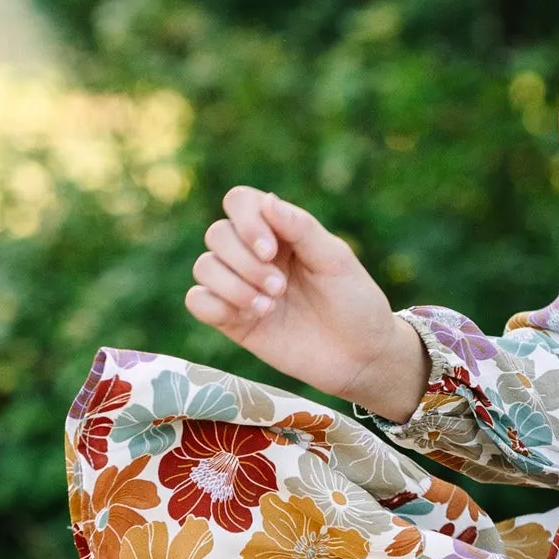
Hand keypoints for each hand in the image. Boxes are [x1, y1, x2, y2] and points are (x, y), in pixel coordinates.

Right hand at [185, 186, 429, 419]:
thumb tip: (267, 200)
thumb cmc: (355, 303)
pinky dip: (216, 306)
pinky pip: (197, 301)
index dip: (246, 221)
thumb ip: (301, 229)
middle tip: (281, 288)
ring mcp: (241, 287)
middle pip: (217, 234)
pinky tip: (249, 318)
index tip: (271, 250)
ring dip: (233, 285)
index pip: (239, 202)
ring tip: (270, 307)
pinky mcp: (233, 320)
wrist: (361, 358)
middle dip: (245, 262)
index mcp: (281, 232)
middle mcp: (254, 255)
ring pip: (204, 267)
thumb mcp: (336, 261)